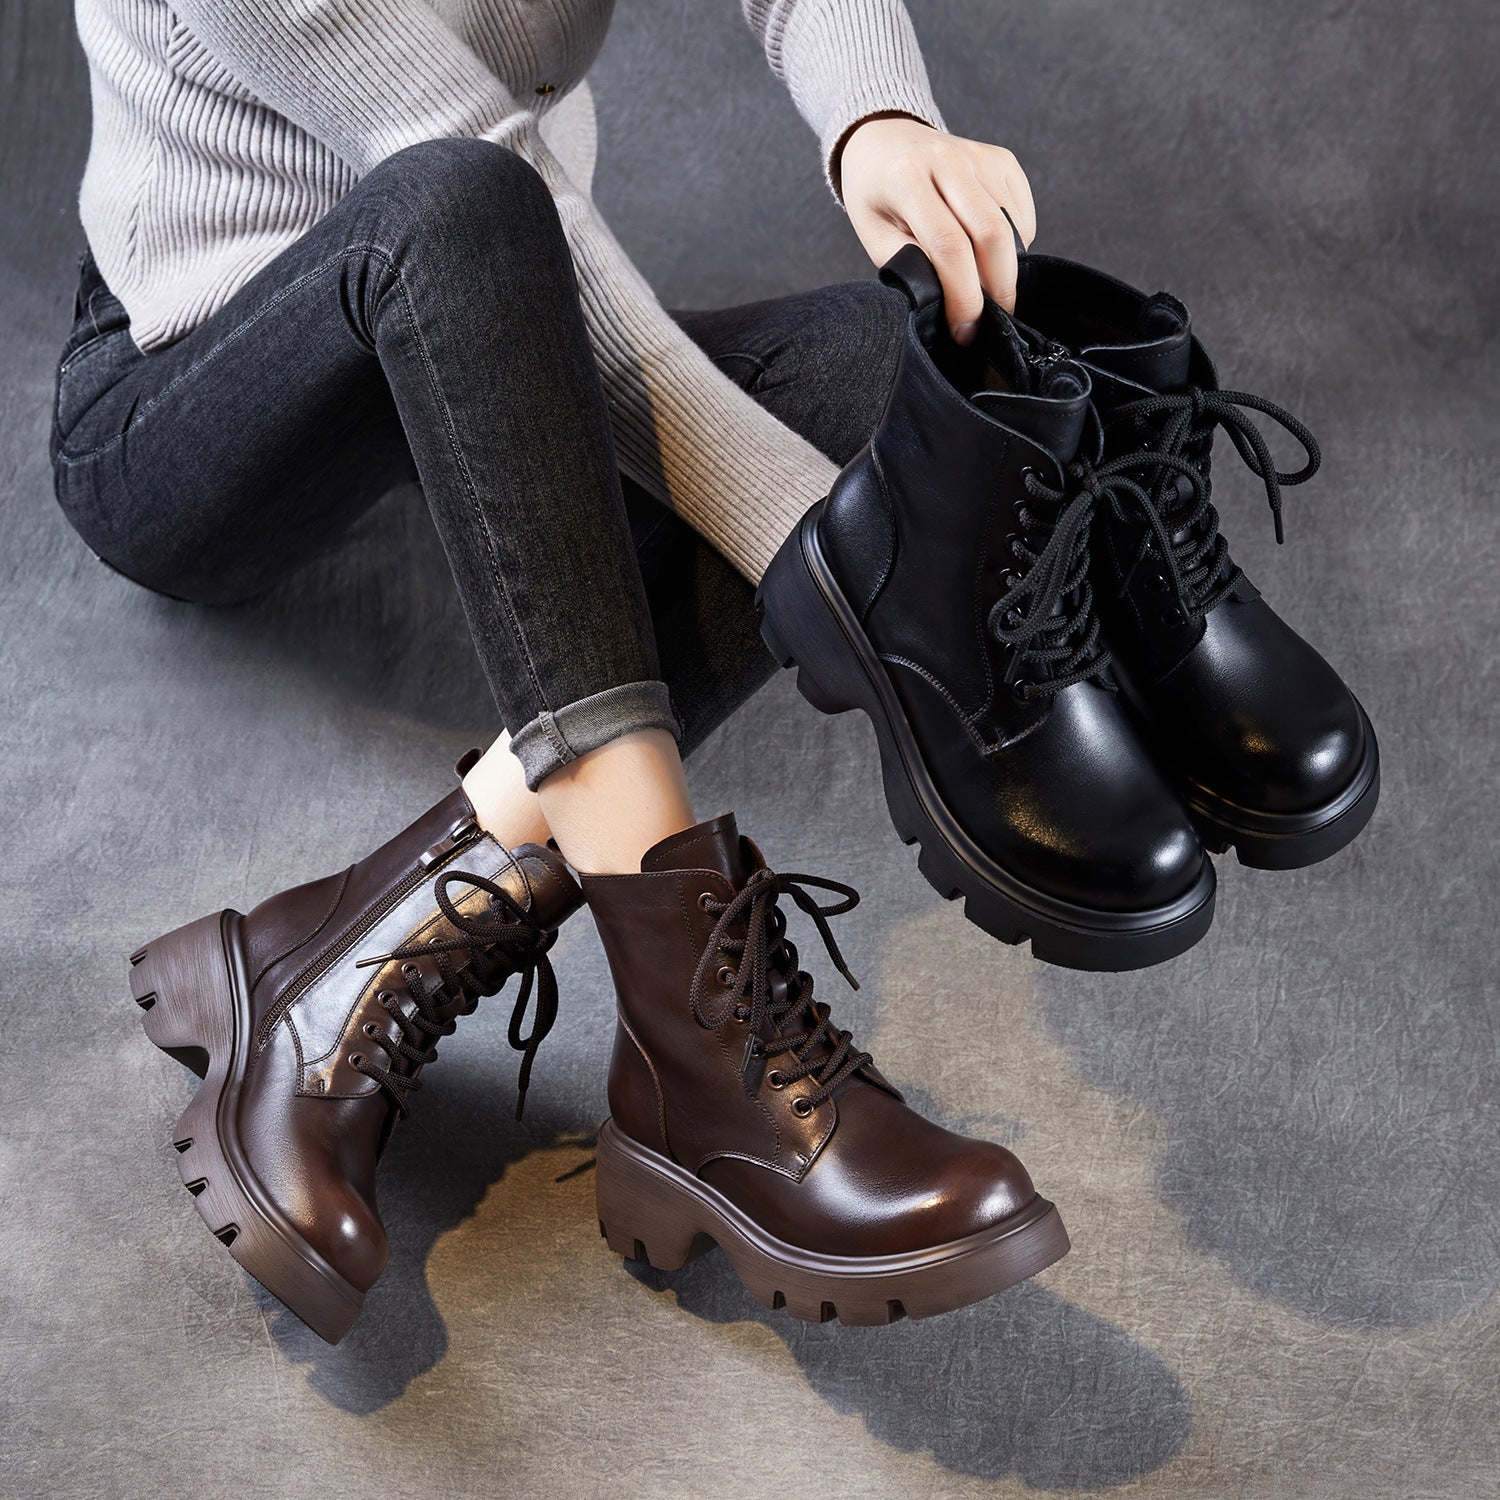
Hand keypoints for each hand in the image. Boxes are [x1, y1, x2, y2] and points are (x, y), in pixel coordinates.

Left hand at [838, 115, 1035, 340]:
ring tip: (988, 290)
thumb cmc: (875, 195)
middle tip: (992, 321)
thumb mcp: (875, 235)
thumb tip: (951, 299)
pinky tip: (992, 255)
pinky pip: (1021, 212)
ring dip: (1007, 270)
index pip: (949, 246)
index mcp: (906, 179)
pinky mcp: (1000, 158)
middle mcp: (947, 160)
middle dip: (999, 288)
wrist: (884, 140)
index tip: (965, 329)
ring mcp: (978, 155)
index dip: (964, 295)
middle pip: (992, 234)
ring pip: (1012, 226)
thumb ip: (909, 265)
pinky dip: (1016, 244)